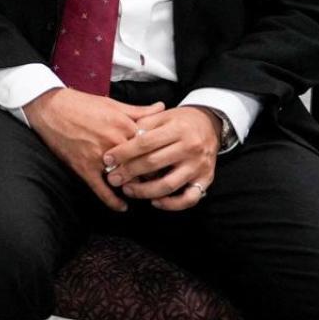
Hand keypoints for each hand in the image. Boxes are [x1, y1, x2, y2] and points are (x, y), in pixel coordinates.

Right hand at [24, 87, 164, 211]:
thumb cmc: (80, 103)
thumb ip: (138, 110)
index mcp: (124, 124)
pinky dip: (113, 201)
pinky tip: (122, 206)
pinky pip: (102, 189)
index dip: (162, 158)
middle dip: (152, 175)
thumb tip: (161, 107)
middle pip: (143, 166)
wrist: (48, 107)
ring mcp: (99, 156)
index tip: (167, 164)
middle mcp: (115, 142)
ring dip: (135, 188)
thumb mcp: (112, 103)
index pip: (152, 148)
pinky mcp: (84, 167)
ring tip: (142, 192)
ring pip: (125, 179)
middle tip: (159, 182)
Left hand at [102, 106, 219, 211]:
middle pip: (154, 163)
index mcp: (177, 129)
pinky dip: (172, 204)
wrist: (211, 125)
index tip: (107, 159)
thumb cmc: (180, 121)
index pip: (145, 143)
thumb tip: (120, 140)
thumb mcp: (163, 115)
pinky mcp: (206, 180)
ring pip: (169, 184)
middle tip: (112, 179)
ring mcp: (198, 166)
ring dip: (145, 191)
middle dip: (129, 172)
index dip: (124, 152)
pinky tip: (155, 202)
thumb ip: (143, 125)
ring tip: (128, 190)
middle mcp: (189, 148)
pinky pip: (189, 198)